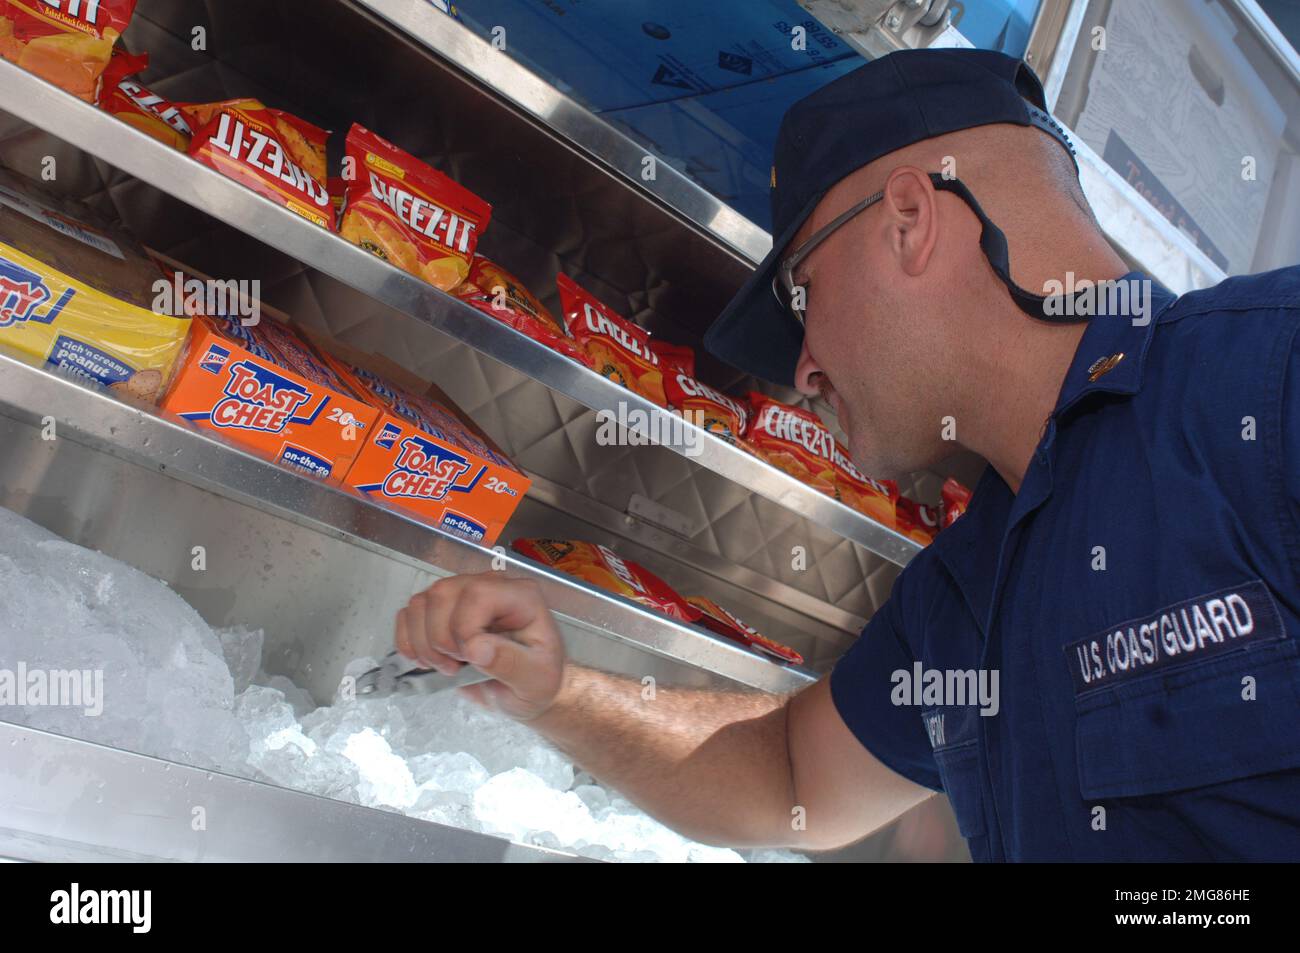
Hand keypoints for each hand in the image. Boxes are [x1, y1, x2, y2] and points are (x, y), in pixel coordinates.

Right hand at [395, 573, 566, 719]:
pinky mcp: (439, 612)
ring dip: (424, 643)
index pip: (478, 593)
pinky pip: (408, 614)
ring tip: (447, 667)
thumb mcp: (536, 679)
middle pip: (442, 594)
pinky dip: (409, 642)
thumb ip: (511, 662)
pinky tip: (427, 662)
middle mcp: (489, 586)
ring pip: (420, 603)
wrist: (524, 692)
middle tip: (459, 667)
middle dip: (441, 639)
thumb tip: (476, 648)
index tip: (472, 659)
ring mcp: (461, 596)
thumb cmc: (536, 682)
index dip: (464, 628)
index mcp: (520, 596)